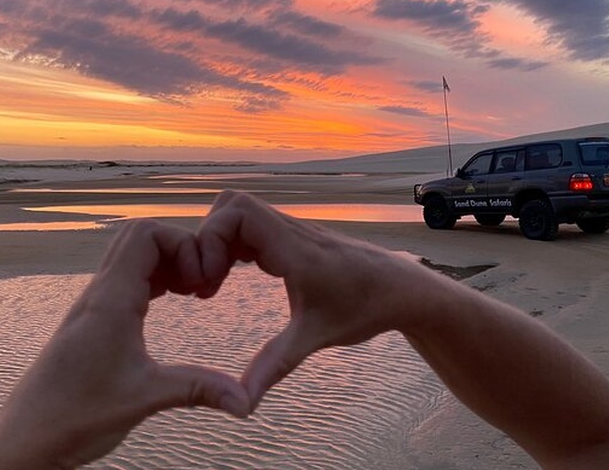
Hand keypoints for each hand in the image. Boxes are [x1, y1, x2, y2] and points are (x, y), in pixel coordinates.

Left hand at [0, 220, 249, 469]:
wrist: (26, 439)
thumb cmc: (74, 416)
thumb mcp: (145, 398)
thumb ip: (198, 390)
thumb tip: (246, 402)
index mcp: (110, 300)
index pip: (147, 235)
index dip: (184, 244)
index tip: (203, 279)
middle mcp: (98, 294)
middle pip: (139, 236)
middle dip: (179, 248)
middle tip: (202, 282)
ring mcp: (93, 306)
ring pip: (131, 256)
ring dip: (166, 263)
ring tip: (192, 293)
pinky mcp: (93, 321)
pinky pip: (126, 278)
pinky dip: (154, 279)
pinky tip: (171, 302)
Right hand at [197, 191, 421, 407]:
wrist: (402, 289)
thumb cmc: (365, 308)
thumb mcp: (315, 338)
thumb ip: (275, 365)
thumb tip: (242, 403)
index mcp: (294, 248)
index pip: (237, 213)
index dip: (211, 238)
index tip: (209, 280)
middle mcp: (290, 231)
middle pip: (231, 205)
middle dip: (208, 239)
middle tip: (206, 280)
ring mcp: (292, 232)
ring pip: (241, 213)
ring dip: (220, 242)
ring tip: (214, 281)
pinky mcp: (294, 239)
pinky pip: (253, 227)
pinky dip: (234, 245)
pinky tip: (233, 276)